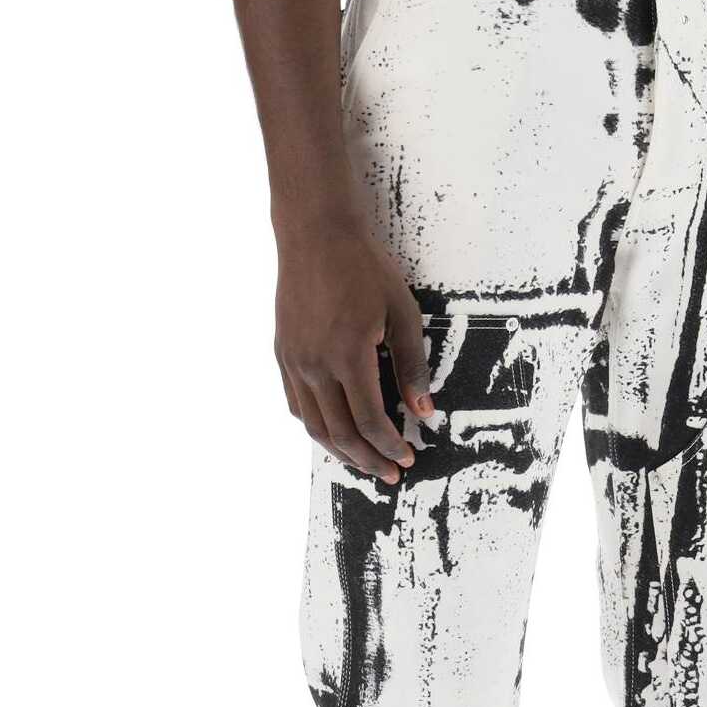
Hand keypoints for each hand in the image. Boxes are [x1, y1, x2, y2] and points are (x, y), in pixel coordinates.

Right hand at [274, 222, 432, 481]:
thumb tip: (423, 410)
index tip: (408, 457)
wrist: (316, 233)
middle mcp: (314, 365)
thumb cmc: (364, 267)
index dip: (390, 446)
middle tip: (390, 473)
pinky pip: (296, 404)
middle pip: (341, 433)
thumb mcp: (403, 314)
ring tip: (364, 462)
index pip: (369, 422)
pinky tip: (335, 433)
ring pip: (314, 425)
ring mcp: (294, 361)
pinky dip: (317, 427)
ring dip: (341, 451)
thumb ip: (412, 366)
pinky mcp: (283, 353)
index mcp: (348, 355)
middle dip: (368, 460)